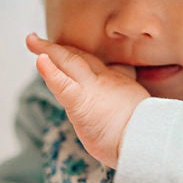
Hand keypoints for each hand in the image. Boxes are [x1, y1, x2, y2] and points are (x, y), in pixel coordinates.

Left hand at [26, 33, 149, 167]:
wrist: (151, 141)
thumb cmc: (147, 135)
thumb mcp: (140, 112)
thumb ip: (127, 107)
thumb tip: (126, 117)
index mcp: (118, 84)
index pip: (93, 65)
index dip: (78, 56)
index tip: (66, 51)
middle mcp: (105, 81)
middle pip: (79, 59)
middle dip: (59, 50)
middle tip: (38, 41)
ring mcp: (93, 89)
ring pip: (68, 64)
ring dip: (48, 51)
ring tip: (32, 41)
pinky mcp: (81, 103)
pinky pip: (62, 84)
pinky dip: (50, 71)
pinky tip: (40, 59)